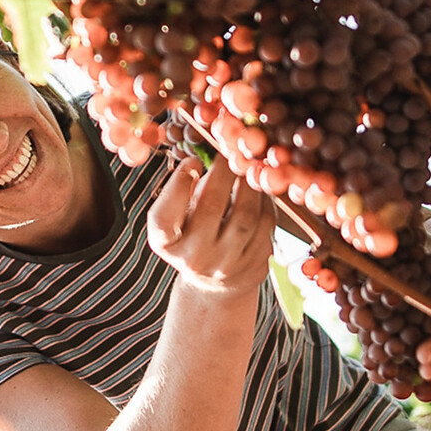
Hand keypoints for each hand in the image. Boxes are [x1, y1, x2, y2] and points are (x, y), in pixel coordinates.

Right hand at [147, 154, 275, 296]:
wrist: (213, 283)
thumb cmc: (191, 235)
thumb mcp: (176, 217)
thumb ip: (184, 190)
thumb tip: (209, 148)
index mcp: (165, 244)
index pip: (164, 215)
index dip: (178, 183)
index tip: (193, 162)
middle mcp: (193, 259)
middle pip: (211, 207)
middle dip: (223, 172)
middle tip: (230, 152)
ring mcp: (226, 267)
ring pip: (245, 216)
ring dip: (249, 185)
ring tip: (249, 167)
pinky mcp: (255, 267)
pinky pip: (266, 227)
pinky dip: (265, 202)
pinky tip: (260, 190)